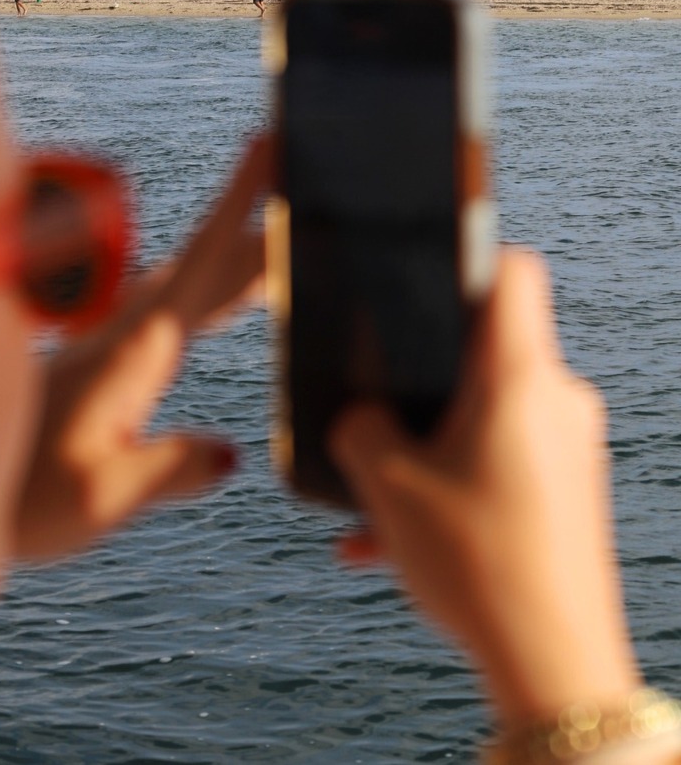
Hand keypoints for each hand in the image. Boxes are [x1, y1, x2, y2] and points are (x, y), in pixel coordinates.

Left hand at [10, 137, 268, 561]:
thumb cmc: (21, 500)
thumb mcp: (101, 497)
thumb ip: (168, 471)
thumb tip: (231, 453)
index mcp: (135, 353)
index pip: (202, 264)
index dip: (239, 205)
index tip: (268, 145)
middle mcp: (126, 335)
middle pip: (207, 264)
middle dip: (259, 222)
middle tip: (310, 179)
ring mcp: (111, 344)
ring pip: (188, 281)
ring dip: (235, 253)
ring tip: (283, 236)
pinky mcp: (101, 362)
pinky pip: (169, 306)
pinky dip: (205, 287)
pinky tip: (211, 290)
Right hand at [330, 249, 641, 725]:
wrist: (555, 672)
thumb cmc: (478, 565)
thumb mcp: (387, 485)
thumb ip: (359, 428)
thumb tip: (360, 416)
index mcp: (519, 377)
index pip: (513, 272)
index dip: (466, 257)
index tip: (419, 273)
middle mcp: (557, 402)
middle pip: (486, 352)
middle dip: (422, 379)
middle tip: (374, 405)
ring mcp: (569, 450)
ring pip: (483, 420)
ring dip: (426, 447)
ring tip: (373, 494)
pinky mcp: (569, 495)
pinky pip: (498, 468)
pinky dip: (448, 489)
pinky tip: (388, 542)